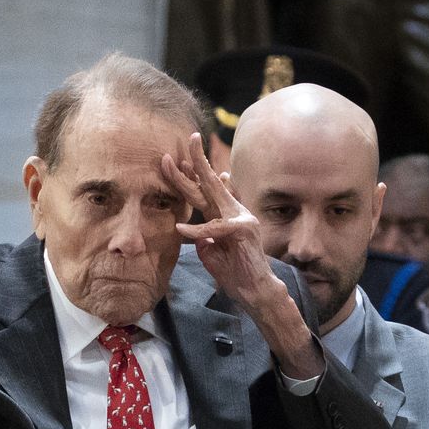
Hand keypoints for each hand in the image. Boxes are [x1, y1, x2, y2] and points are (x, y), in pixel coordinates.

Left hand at [160, 133, 322, 378]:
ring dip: (190, 178)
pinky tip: (180, 228)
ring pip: (213, 193)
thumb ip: (205, 235)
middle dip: (196, 160)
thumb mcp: (212, 251)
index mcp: (225, 215)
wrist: (255, 291)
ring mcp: (241, 218)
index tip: (175, 159)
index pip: (206, 191)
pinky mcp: (243, 231)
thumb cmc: (234, 273)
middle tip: (187, 138)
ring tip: (174, 163)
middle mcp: (234, 211)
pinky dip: (197, 229)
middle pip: (210, 183)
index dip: (191, 175)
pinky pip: (215, 227)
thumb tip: (193, 224)